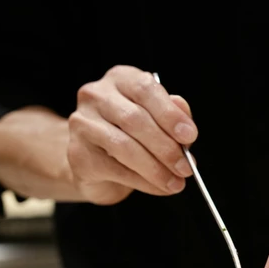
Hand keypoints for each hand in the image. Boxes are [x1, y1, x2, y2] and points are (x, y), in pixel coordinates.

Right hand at [67, 65, 197, 204]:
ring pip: (124, 146)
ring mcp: (82, 123)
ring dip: (155, 169)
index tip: (190, 136)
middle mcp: (97, 95)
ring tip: (175, 183)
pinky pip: (115, 169)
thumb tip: (187, 128)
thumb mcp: (157, 120)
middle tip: (186, 167)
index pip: (145, 89)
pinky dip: (143, 181)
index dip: (170, 114)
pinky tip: (158, 188)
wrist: (94, 161)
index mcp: (121, 79)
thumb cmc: (130, 135)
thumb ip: (173, 118)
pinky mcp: (78, 153)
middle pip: (135, 119)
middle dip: (166, 147)